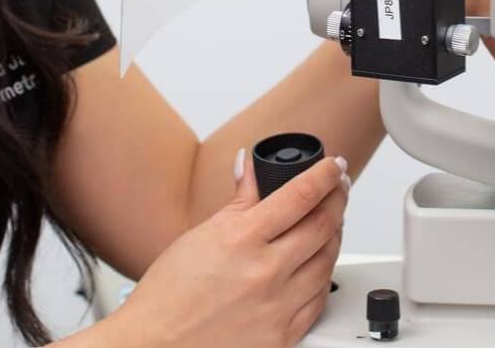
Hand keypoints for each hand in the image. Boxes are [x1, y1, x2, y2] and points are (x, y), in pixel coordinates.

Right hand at [115, 151, 349, 347]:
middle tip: (337, 188)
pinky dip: (323, 276)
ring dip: (335, 236)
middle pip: (323, 225)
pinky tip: (317, 264)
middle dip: (337, 199)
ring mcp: (276, 308)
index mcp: (242, 240)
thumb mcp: (202, 234)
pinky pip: (319, 299)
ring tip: (329, 222)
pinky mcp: (282, 337)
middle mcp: (264, 273)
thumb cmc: (170, 293)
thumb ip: (239, 199)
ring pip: (327, 262)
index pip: (300, 196)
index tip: (334, 165)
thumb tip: (250, 165)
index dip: (325, 175)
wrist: (156, 345)